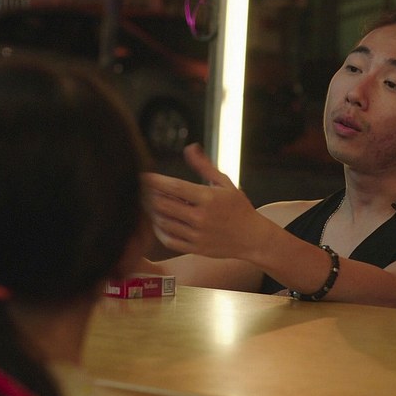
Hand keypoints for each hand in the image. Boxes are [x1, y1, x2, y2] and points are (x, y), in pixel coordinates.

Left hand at [144, 144, 262, 258]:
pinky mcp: (195, 248)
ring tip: (149, 203)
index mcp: (208, 198)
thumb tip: (190, 148)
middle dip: (148, 194)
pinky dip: (158, 230)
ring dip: (152, 211)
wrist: (253, 238)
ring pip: (162, 221)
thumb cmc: (239, 208)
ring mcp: (197, 234)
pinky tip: (158, 221)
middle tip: (142, 188)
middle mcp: (200, 217)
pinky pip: (168, 239)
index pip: (174, 187)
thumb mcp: (225, 184)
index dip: (155, 180)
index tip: (144, 175)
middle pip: (163, 204)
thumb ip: (204, 166)